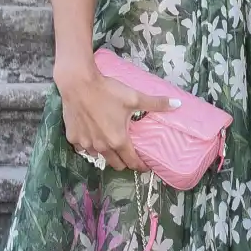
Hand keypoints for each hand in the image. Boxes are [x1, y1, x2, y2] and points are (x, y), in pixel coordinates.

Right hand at [56, 61, 177, 172]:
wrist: (78, 83)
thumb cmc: (107, 91)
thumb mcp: (134, 97)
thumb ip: (156, 103)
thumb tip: (177, 104)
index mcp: (118, 140)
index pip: (132, 162)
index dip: (140, 166)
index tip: (144, 166)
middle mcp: (101, 147)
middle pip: (115, 164)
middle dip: (124, 162)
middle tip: (129, 155)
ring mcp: (85, 143)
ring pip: (98, 156)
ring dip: (105, 153)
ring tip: (110, 145)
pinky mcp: (72, 137)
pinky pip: (82, 148)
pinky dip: (88, 145)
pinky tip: (91, 137)